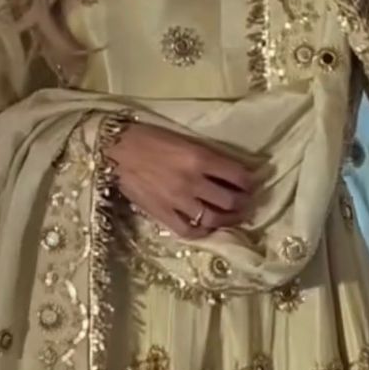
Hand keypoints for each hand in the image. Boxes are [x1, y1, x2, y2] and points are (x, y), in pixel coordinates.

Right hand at [109, 123, 258, 240]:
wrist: (116, 149)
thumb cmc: (150, 138)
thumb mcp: (185, 140)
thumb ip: (208, 156)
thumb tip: (231, 171)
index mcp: (200, 158)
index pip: (238, 176)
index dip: (250, 182)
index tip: (253, 183)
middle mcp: (193, 182)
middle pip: (230, 200)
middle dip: (244, 203)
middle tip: (247, 202)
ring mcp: (178, 201)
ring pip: (214, 218)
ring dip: (229, 219)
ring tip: (234, 217)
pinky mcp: (162, 214)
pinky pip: (189, 230)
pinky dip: (203, 231)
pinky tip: (208, 227)